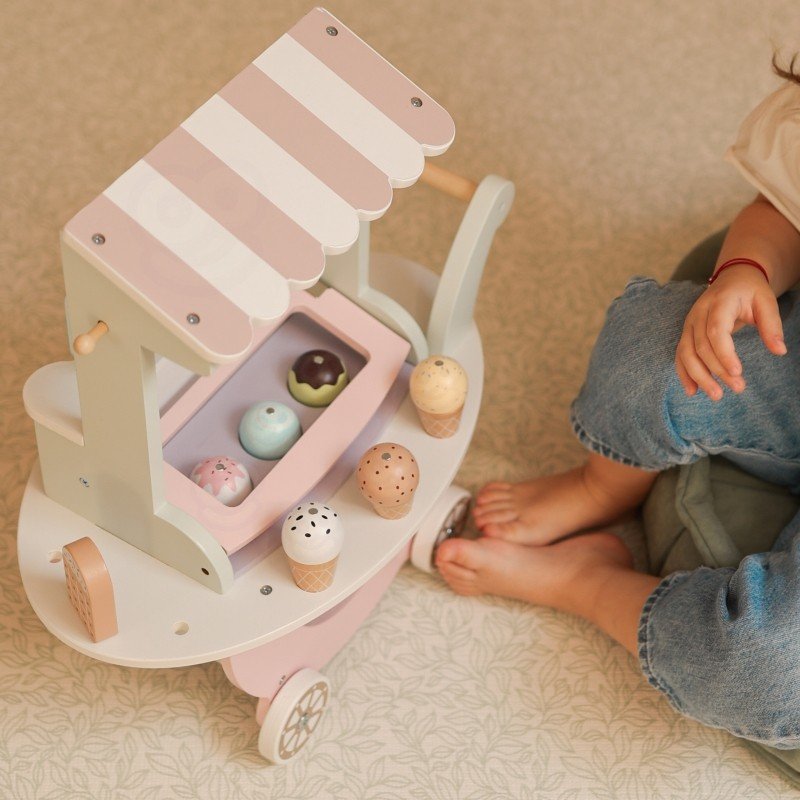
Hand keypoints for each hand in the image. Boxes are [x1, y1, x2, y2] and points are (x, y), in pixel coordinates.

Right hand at [675, 264, 786, 399]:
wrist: (732, 279)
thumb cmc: (750, 291)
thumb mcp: (766, 302)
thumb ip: (771, 325)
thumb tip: (779, 351)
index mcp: (718, 303)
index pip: (715, 331)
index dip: (724, 353)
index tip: (738, 372)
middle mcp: (697, 314)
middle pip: (701, 347)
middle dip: (717, 371)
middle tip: (738, 388)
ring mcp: (689, 324)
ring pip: (687, 354)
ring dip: (699, 377)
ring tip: (716, 395)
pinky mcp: (686, 334)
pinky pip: (680, 356)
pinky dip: (684, 374)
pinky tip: (693, 391)